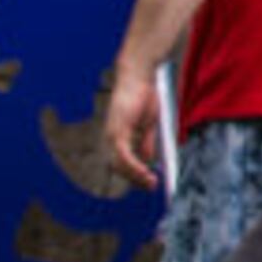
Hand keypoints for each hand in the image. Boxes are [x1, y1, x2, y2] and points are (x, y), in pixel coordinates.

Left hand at [103, 63, 164, 188]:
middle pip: (119, 167)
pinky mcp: (117, 131)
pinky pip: (124, 156)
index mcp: (118, 135)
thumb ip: (147, 142)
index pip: (122, 162)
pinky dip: (134, 167)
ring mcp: (112, 135)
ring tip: (151, 182)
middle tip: (151, 185)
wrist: (139, 76)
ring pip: (120, 165)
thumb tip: (149, 160)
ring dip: (136, 176)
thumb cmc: (144, 94)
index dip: (134, 174)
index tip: (148, 182)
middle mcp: (110, 137)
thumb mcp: (149, 123)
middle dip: (135, 179)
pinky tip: (145, 173)